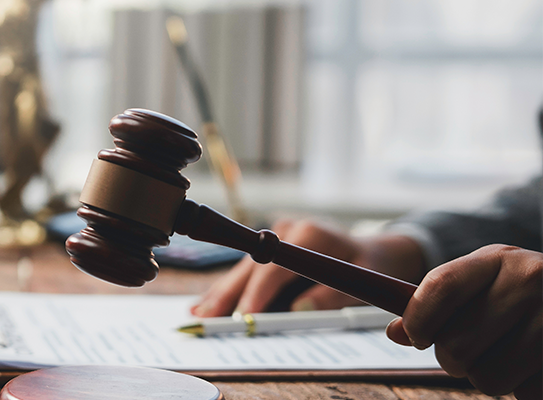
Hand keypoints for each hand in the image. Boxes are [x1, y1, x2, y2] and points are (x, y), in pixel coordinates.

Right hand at [191, 219, 425, 316]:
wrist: (377, 250)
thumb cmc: (372, 264)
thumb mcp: (364, 278)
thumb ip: (333, 294)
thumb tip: (301, 308)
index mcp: (310, 234)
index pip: (275, 265)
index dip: (258, 292)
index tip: (245, 315)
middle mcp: (287, 230)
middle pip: (251, 266)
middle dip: (229, 295)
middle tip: (209, 319)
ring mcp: (276, 235)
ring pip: (243, 268)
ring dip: (222, 293)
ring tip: (199, 314)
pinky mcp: (271, 245)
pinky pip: (247, 270)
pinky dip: (229, 288)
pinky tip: (206, 302)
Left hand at [386, 244, 541, 398]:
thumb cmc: (524, 294)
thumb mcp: (485, 283)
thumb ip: (440, 303)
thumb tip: (396, 332)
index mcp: (499, 258)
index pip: (439, 287)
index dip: (418, 319)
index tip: (416, 336)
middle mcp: (531, 280)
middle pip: (457, 344)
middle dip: (454, 358)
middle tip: (470, 351)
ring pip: (486, 377)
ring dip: (488, 376)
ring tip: (506, 356)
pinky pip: (522, 392)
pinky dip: (523, 387)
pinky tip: (534, 364)